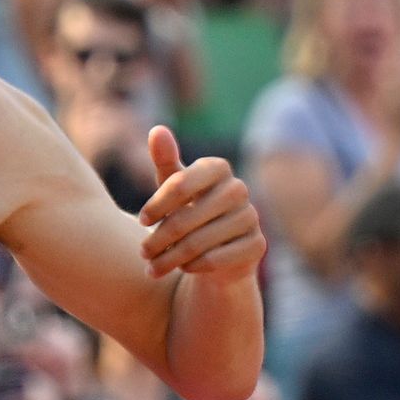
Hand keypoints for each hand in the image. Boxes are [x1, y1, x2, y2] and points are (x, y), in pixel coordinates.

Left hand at [136, 125, 261, 280]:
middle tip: (142, 252)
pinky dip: (193, 267)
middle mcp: (239, 189)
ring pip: (198, 242)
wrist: (219, 253)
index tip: (142, 221)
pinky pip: (215, 259)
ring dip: (170, 258)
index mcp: (218, 168)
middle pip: (186, 217)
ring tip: (152, 267)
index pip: (180, 183)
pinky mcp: (257, 245)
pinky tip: (183, 269)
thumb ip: (166, 161)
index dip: (157, 204)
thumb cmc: (191, 213)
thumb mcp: (174, 188)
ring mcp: (251, 217)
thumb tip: (157, 129)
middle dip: (159, 239)